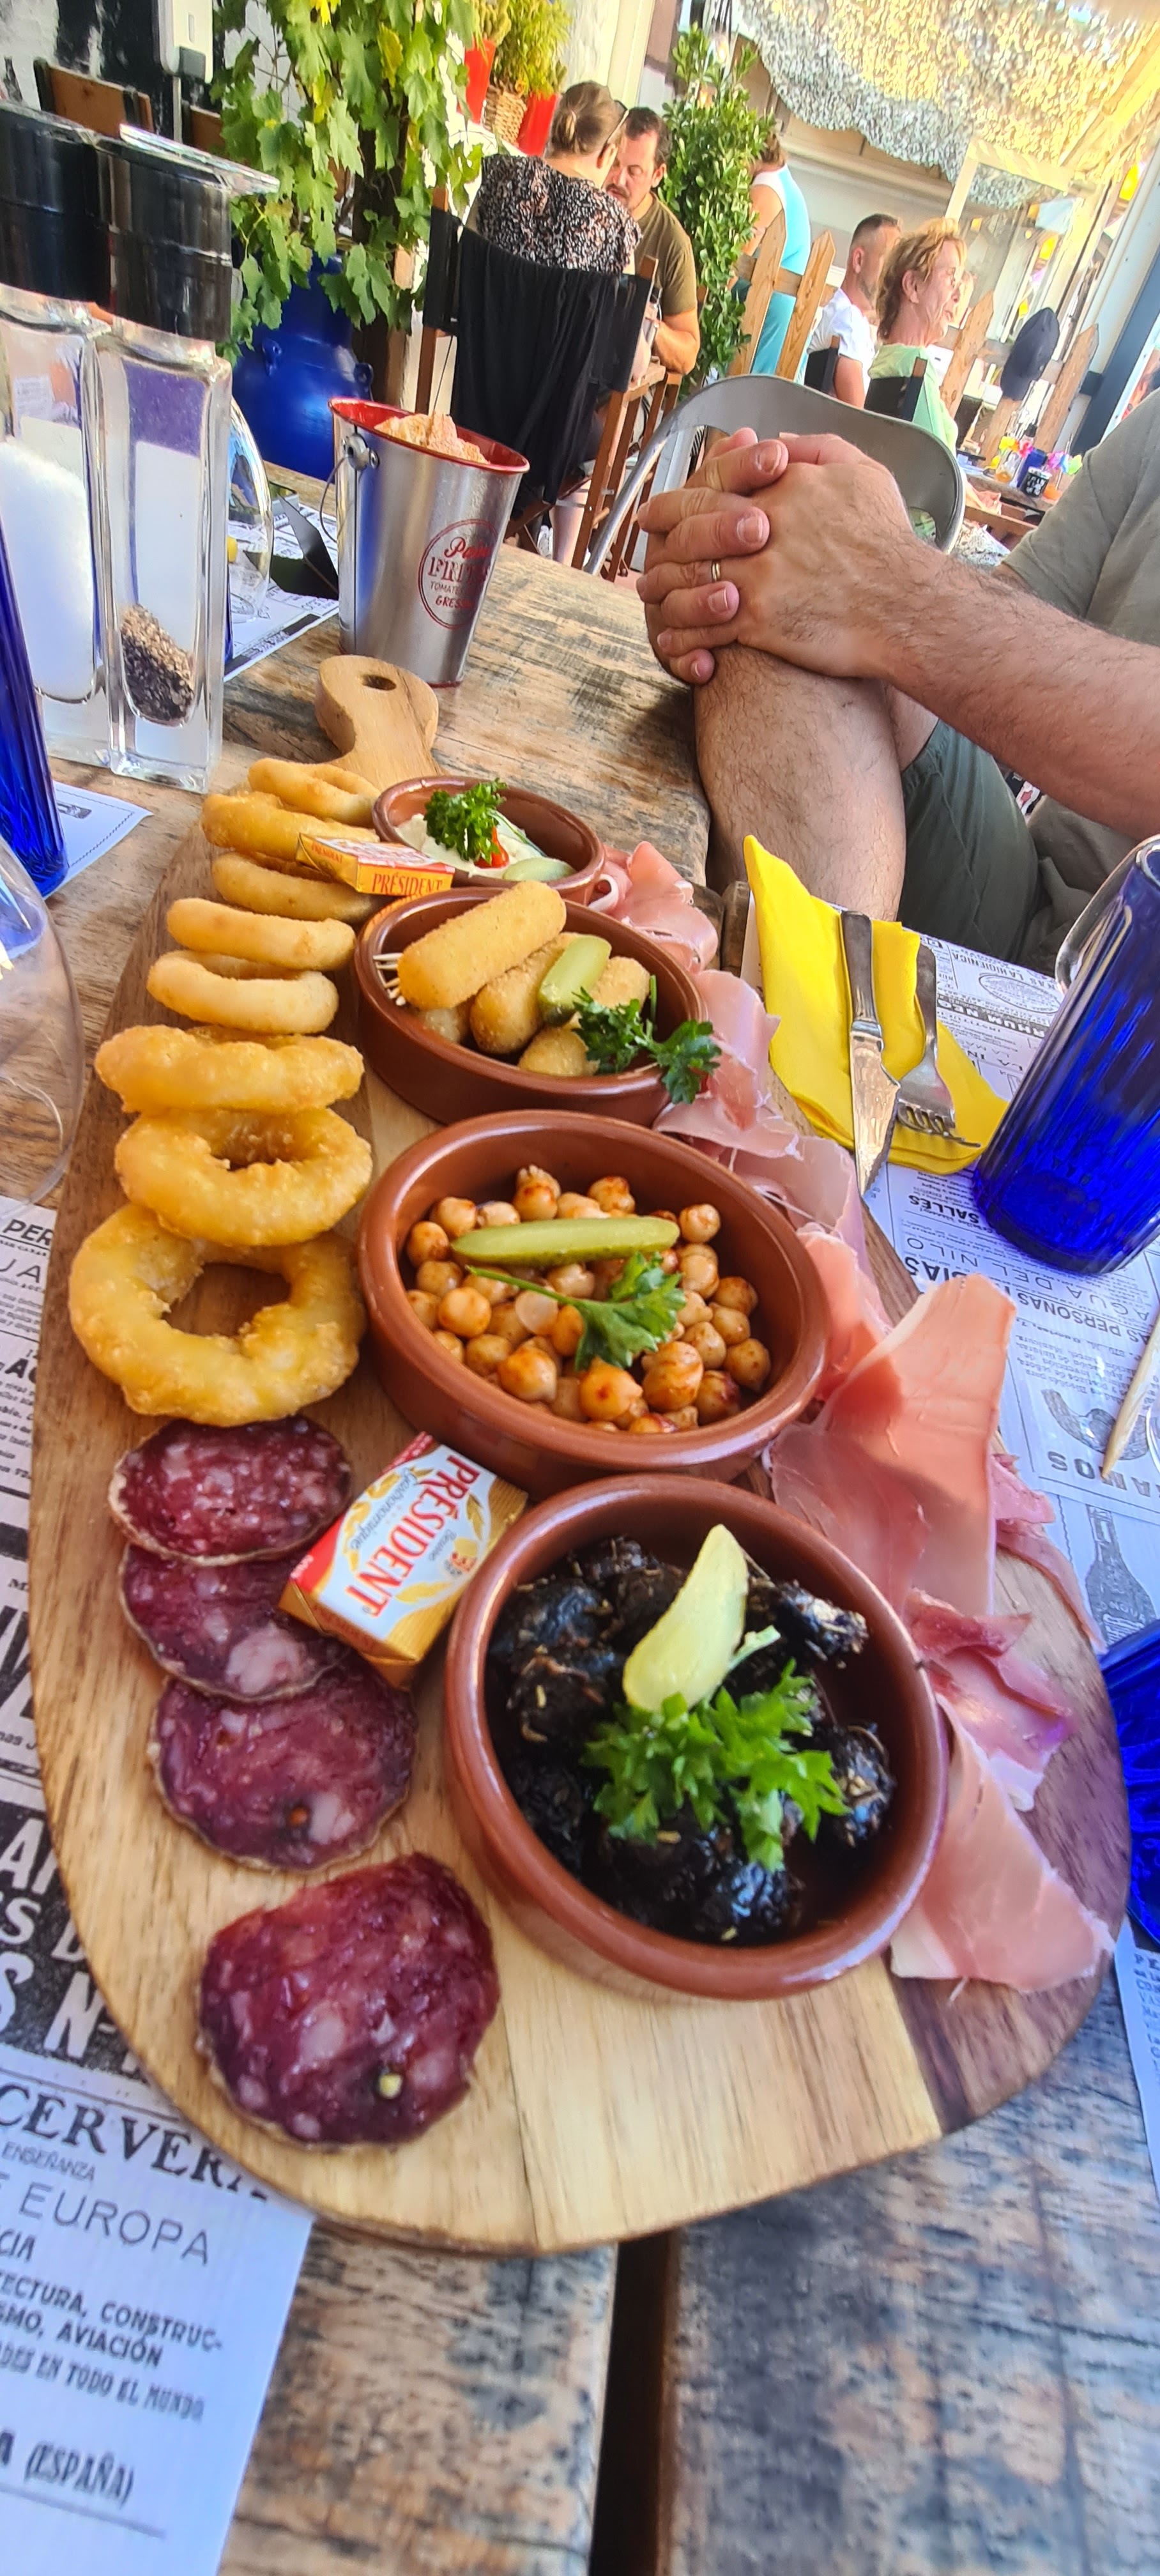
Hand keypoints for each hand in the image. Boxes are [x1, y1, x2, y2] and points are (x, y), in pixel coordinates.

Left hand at [639, 432, 920, 684]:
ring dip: (664, 590)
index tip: (658, 510)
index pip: (713, 485)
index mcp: (781, 489)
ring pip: (691, 578)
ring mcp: (757, 575)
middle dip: (661, 541)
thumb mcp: (863, 474)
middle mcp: (762, 527)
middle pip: (692, 529)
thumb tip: (775, 440)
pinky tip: (669, 641)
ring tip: (650, 596)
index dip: (678, 499)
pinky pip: (704, 626)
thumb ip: (816, 449)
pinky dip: (682, 635)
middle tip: (646, 554)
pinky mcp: (759, 620)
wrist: (908, 605)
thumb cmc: (890, 544)